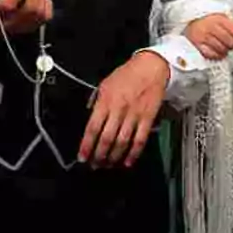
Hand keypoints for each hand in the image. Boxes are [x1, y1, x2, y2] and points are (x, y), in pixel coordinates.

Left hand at [78, 51, 169, 168]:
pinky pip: (140, 140)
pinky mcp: (148, 118)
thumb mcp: (104, 84)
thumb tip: (89, 117)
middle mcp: (119, 110)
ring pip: (122, 142)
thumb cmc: (127, 75)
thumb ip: (96, 102)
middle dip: (99, 155)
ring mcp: (134, 115)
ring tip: (108, 165)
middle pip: (106, 138)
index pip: (92, 128)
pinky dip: (134, 153)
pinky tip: (128, 161)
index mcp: (105, 101)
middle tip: (95, 164)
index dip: (86, 145)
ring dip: (114, 157)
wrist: (150, 68)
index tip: (82, 156)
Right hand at [184, 13, 232, 59]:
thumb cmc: (207, 21)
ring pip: (222, 49)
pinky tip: (217, 53)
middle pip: (231, 42)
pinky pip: (212, 54)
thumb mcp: (221, 18)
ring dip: (225, 51)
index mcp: (219, 19)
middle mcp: (211, 27)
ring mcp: (203, 37)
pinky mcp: (197, 45)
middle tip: (231, 47)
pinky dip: (217, 55)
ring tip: (223, 49)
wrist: (187, 22)